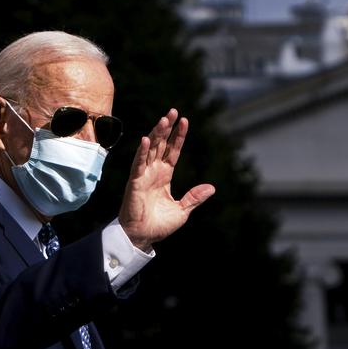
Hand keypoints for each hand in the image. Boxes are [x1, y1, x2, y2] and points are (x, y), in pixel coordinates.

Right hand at [118, 108, 214, 250]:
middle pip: (161, 144)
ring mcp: (144, 175)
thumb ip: (194, 197)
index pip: (173, 151)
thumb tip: (212, 187)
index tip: (184, 121)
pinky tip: (146, 139)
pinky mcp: (135, 182)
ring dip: (156, 134)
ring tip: (164, 119)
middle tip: (173, 111)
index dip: (178, 136)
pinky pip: (138, 164)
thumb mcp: (182, 210)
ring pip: (150, 149)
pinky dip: (142, 152)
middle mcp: (154, 171)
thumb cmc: (159, 225)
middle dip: (167, 128)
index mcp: (165, 176)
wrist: (143, 237)